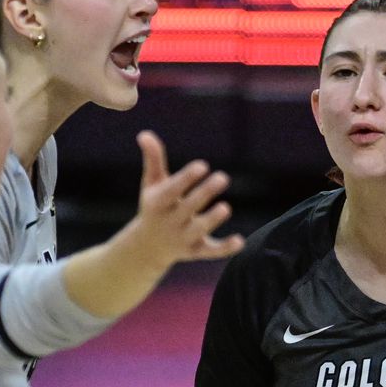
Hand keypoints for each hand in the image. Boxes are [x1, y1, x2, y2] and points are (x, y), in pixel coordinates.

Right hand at [118, 131, 241, 268]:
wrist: (148, 247)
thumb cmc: (155, 206)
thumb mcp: (151, 183)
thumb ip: (153, 159)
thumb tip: (145, 134)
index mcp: (157, 203)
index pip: (172, 190)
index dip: (186, 178)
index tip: (203, 165)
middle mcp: (169, 222)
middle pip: (188, 208)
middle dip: (204, 193)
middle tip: (223, 177)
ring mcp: (182, 239)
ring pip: (198, 230)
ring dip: (211, 220)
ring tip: (225, 207)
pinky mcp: (196, 251)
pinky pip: (211, 252)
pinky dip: (225, 249)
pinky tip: (241, 241)